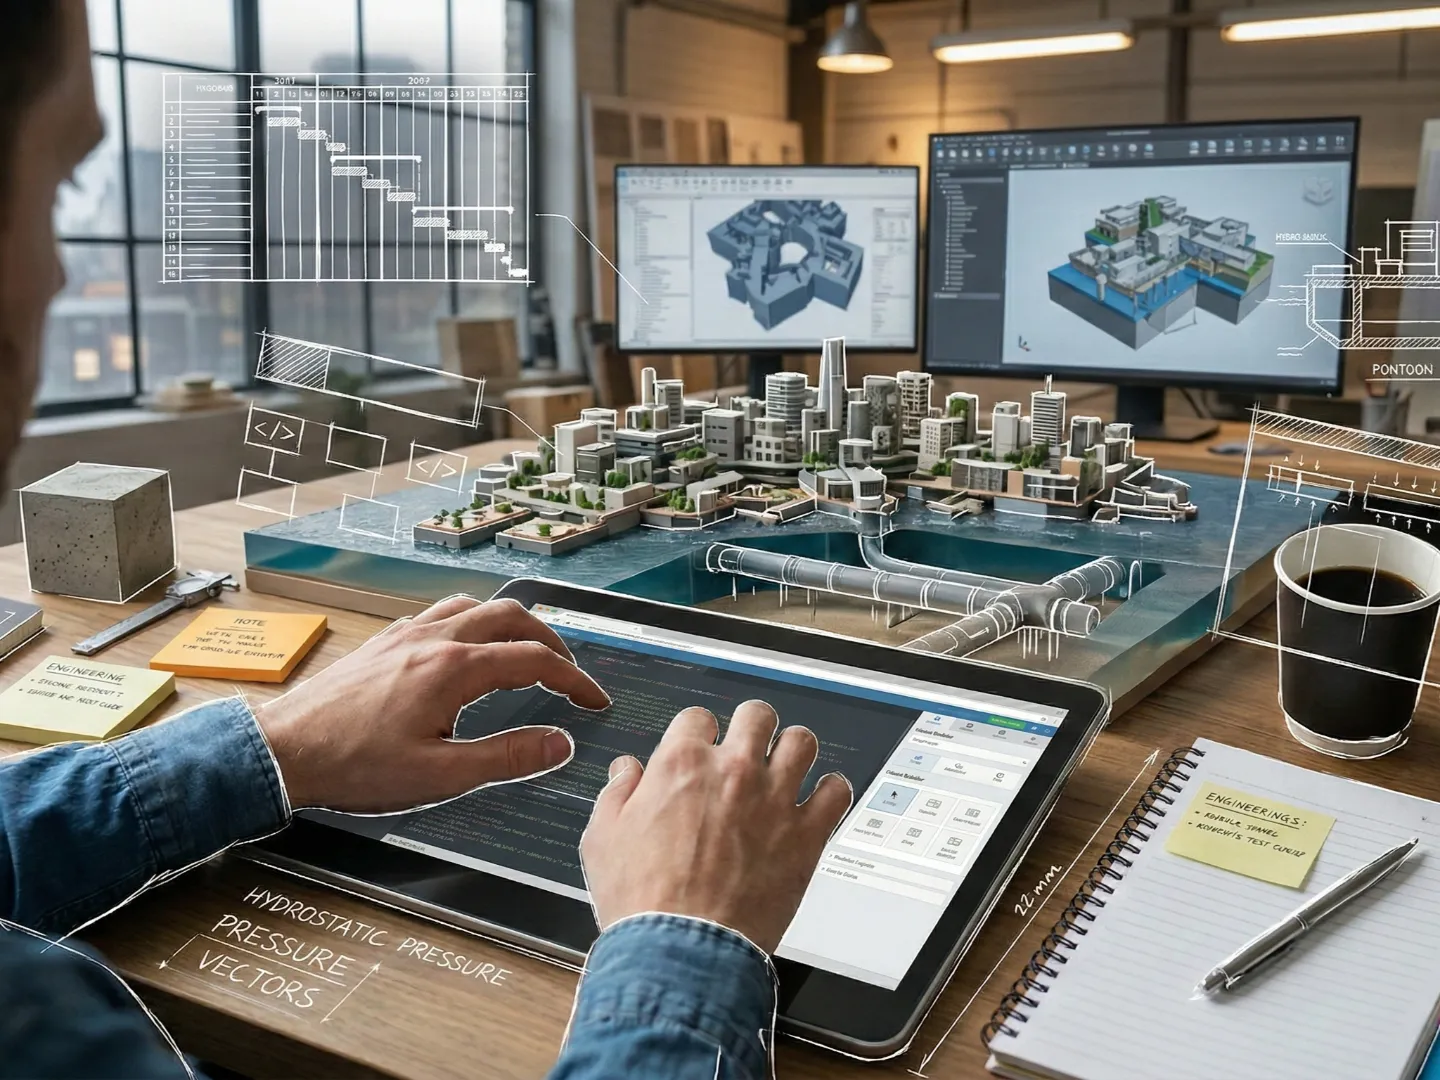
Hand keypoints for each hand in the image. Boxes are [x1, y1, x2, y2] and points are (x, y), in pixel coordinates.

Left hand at [254, 596, 609, 812]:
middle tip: (567, 672)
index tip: (593, 701)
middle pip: (512, 616)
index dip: (575, 680)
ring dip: (511, 624)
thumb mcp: (441, 775)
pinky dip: (471, 622)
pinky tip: (464, 648)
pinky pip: (440, 613)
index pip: (535, 660)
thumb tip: (559, 744)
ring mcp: (406, 635)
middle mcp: (433, 639)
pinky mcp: (384, 642)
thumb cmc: (353, 766)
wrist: (283, 750)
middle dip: (550, 641)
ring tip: (525, 651)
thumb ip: (507, 757)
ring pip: (475, 606)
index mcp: (454, 668)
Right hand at [580, 700, 852, 953]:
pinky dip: (832, 792)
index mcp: (682, 765)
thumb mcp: (603, 839)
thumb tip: (626, 771)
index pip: (698, 717)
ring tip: (788, 765)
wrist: (683, 950)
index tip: (701, 747)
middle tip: (749, 746)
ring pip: (802, 742)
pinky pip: (837, 793)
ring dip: (794, 750)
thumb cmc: (644, 901)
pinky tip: (820, 801)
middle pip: (756, 715)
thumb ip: (617, 794)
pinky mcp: (806, 835)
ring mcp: (775, 799)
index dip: (698, 732)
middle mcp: (734, 771)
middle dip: (752, 727)